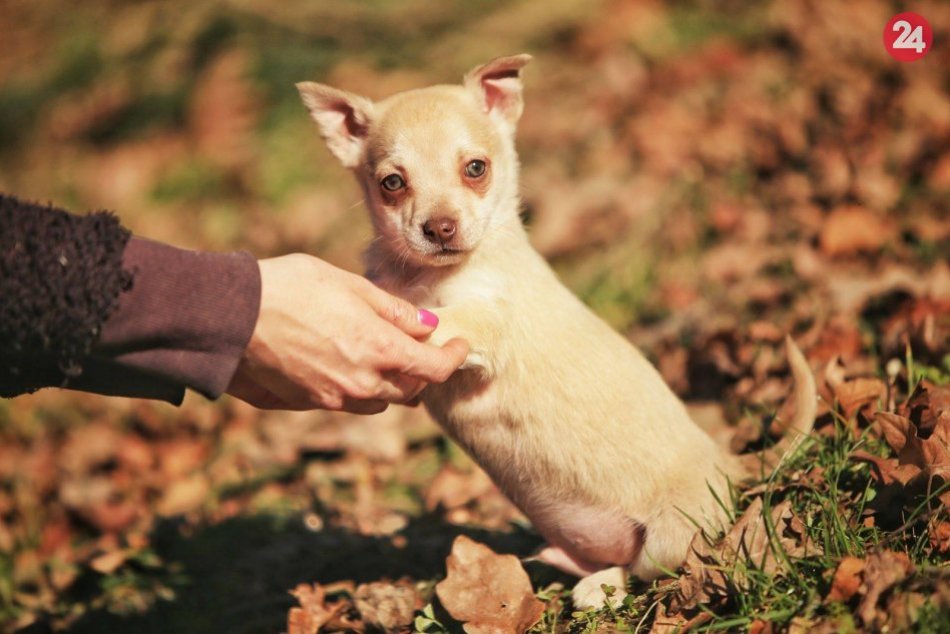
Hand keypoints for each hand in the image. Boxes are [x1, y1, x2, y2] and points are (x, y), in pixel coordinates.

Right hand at [226, 254, 468, 412]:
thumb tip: (426, 326)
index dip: (453, 357)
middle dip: (424, 372)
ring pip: (380, 400)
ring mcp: (334, 398)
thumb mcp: (349, 285)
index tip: (458, 344)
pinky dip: (361, 387)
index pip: (434, 369)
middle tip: (425, 349)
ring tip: (387, 357)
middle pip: (411, 391)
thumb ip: (393, 310)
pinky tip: (349, 364)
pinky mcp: (308, 403)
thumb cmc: (290, 288)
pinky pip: (349, 402)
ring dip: (392, 383)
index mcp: (379, 350)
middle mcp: (361, 382)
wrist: (230, 316)